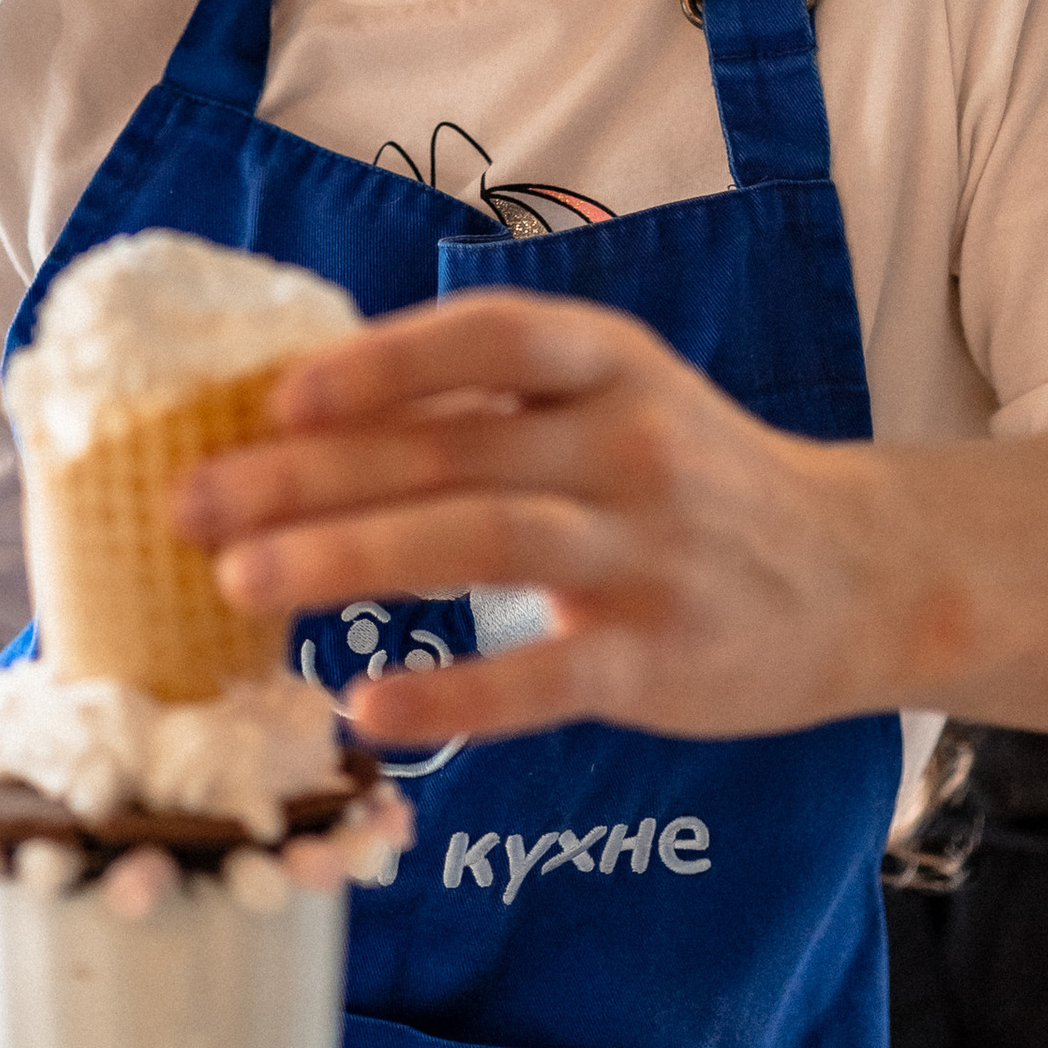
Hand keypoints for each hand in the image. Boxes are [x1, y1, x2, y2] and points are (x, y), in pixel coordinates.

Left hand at [174, 290, 872, 744]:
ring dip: (352, 561)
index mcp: (611, 365)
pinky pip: (545, 677)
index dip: (381, 361)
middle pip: (453, 448)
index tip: (278, 395)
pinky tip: (365, 709)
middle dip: (310, 476)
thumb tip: (304, 409)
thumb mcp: (616, 401)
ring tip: (240, 586)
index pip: (490, 338)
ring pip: (484, 543)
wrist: (856, 576)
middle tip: (191, 506)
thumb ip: (492, 401)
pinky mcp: (661, 659)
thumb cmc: (692, 481)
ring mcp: (649, 552)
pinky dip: (452, 693)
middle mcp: (632, 442)